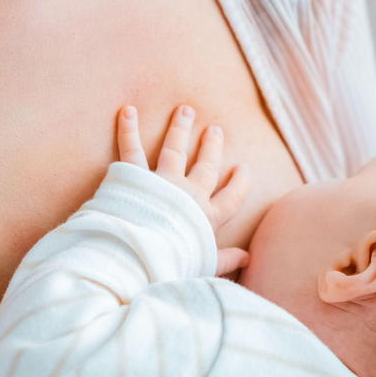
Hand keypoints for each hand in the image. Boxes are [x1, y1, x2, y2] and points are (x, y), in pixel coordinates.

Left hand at [116, 104, 250, 275]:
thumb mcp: (202, 265)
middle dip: (212, 146)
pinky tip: (128, 110)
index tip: (243, 167)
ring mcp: (163, 183)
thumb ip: (225, 260)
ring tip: (185, 110)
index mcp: (207, 218)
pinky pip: (131, 150)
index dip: (240, 182)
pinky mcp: (136, 179)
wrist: (140, 260)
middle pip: (206, 166)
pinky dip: (128, 129)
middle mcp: (189, 196)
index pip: (232, 197)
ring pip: (175, 150)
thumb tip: (247, 258)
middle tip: (215, 129)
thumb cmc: (171, 266)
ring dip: (180, 129)